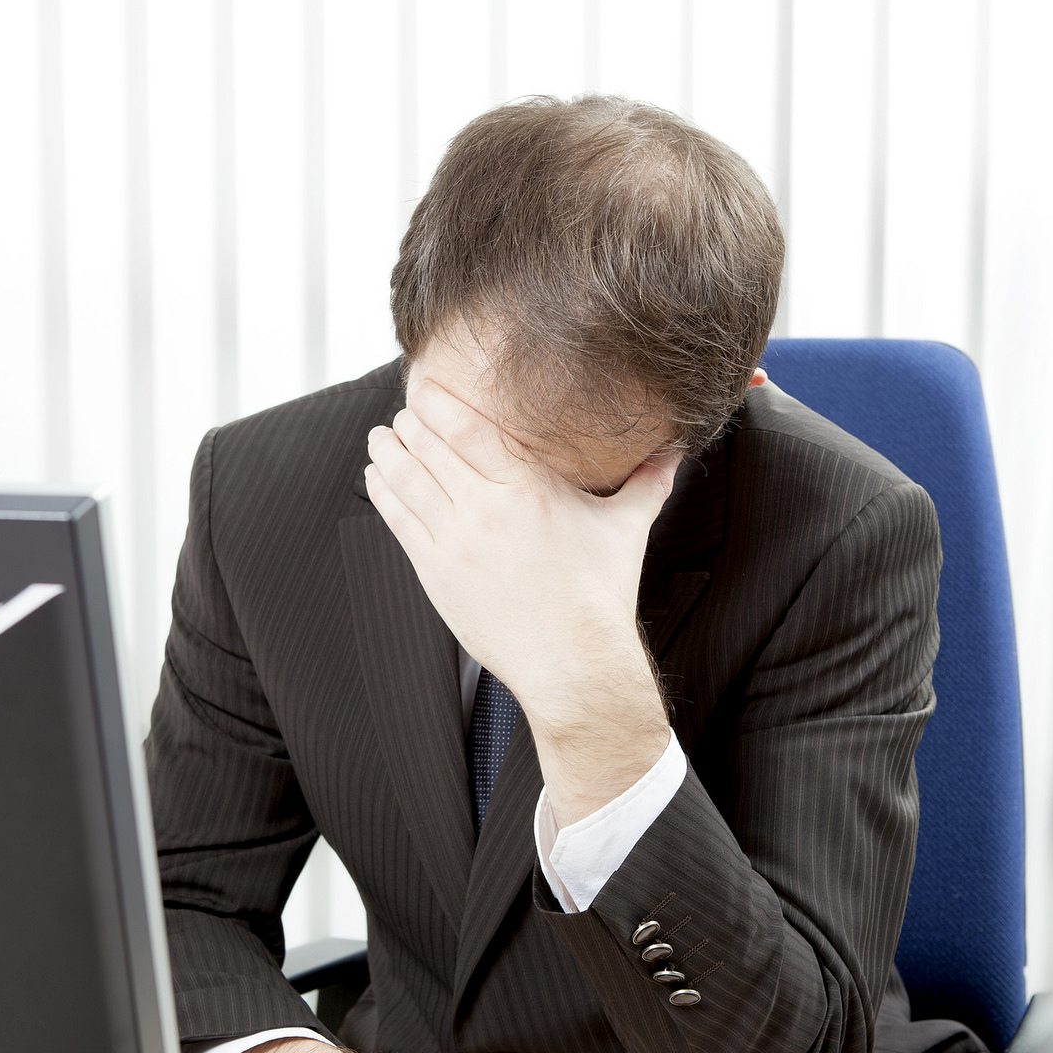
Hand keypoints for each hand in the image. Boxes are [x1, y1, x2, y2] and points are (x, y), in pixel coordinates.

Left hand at [363, 376, 674, 824]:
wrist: (573, 664)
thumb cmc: (600, 596)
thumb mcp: (626, 529)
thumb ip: (648, 481)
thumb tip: (676, 449)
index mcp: (526, 488)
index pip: (465, 428)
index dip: (435, 403)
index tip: (422, 389)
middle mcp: (484, 510)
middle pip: (428, 448)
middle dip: (410, 425)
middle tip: (405, 413)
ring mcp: (454, 543)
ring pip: (406, 481)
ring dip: (388, 453)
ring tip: (381, 437)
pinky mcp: (437, 575)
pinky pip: (399, 522)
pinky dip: (384, 493)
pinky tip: (377, 477)